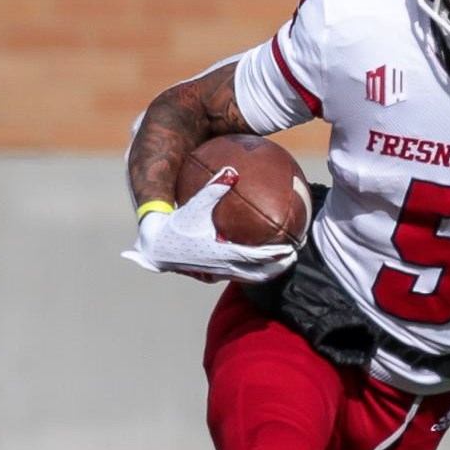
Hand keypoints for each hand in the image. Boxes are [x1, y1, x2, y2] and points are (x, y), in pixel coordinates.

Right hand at [122, 168, 296, 282]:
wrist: (155, 246)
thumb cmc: (176, 223)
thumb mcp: (195, 205)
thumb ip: (214, 188)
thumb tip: (231, 170)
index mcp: (221, 252)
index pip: (256, 258)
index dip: (275, 256)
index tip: (291, 248)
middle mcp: (222, 267)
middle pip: (258, 274)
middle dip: (278, 267)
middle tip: (293, 256)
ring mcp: (217, 274)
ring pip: (249, 278)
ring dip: (267, 272)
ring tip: (282, 262)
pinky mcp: (212, 275)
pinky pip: (238, 276)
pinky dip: (252, 271)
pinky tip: (258, 260)